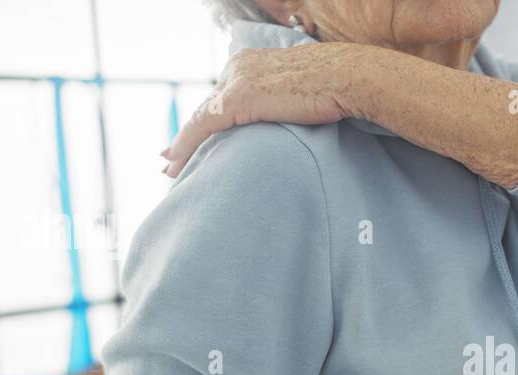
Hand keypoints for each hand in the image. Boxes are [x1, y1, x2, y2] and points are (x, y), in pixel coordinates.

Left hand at [161, 43, 361, 176]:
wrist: (347, 77)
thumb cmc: (337, 87)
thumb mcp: (302, 93)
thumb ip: (284, 103)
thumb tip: (286, 124)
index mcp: (252, 63)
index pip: (223, 96)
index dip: (208, 119)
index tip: (198, 139)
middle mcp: (238, 67)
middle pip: (208, 107)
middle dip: (191, 134)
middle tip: (173, 158)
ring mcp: (237, 81)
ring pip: (200, 118)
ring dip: (183, 145)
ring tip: (170, 167)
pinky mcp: (239, 98)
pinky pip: (202, 125)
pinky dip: (185, 144)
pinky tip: (173, 162)